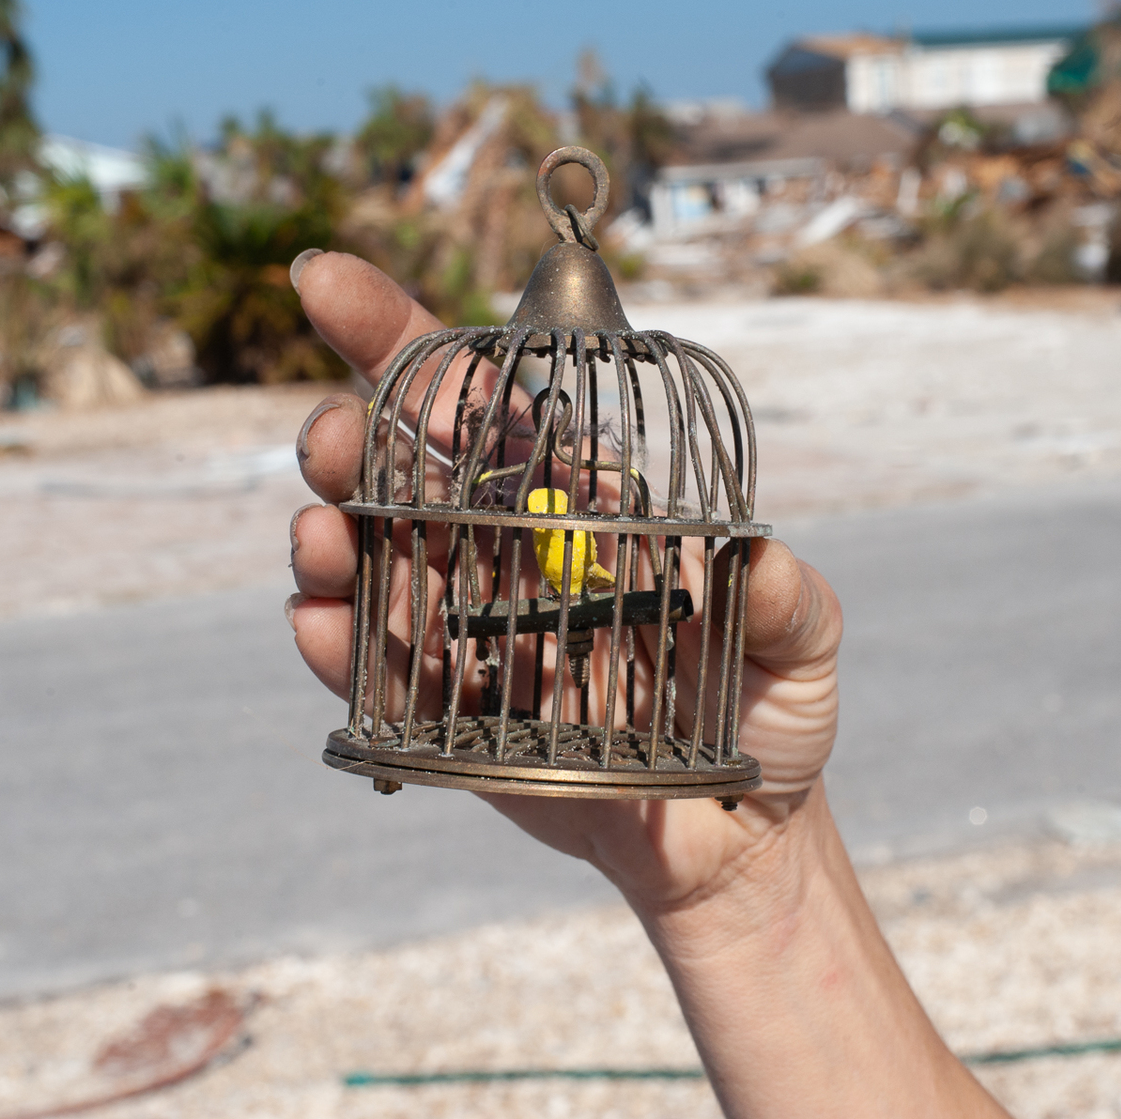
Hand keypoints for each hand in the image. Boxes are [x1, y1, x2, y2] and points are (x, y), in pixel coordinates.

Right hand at [286, 252, 843, 913]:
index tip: (326, 284)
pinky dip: (336, 644)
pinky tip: (321, 626)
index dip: (401, 338)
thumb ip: (788, 602)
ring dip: (331, 541)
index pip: (484, 400)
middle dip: (350, 439)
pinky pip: (376, 670)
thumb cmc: (771, 712)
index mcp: (579, 498)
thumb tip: (759, 560)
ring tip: (318, 543)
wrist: (734, 836)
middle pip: (403, 471)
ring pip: (372, 561)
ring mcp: (469, 626)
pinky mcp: (446, 712)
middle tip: (329, 441)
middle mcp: (508, 549)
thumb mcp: (802, 647)